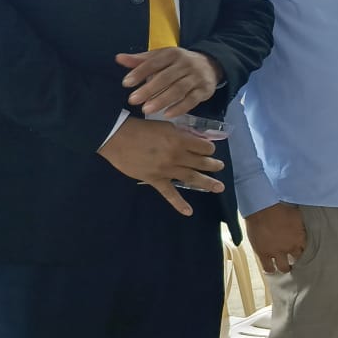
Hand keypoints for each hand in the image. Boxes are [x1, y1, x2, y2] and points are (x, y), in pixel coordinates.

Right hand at [97, 116, 224, 214]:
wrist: (116, 137)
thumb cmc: (141, 128)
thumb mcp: (166, 126)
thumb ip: (182, 134)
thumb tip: (196, 139)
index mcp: (180, 140)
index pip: (204, 147)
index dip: (209, 148)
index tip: (208, 149)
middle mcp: (177, 156)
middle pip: (201, 162)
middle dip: (213, 164)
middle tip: (220, 166)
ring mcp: (167, 170)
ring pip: (192, 178)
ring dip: (208, 182)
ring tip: (219, 187)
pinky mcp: (155, 180)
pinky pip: (169, 194)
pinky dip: (179, 204)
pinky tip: (189, 212)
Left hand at [116, 48, 220, 117]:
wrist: (210, 65)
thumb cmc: (178, 63)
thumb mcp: (161, 57)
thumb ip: (140, 60)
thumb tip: (119, 58)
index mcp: (172, 54)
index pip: (154, 63)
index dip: (140, 72)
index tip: (126, 83)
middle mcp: (186, 64)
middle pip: (166, 77)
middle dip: (149, 89)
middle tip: (133, 100)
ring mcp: (197, 77)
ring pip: (178, 89)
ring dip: (162, 100)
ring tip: (146, 109)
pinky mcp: (204, 90)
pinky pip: (192, 100)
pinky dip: (179, 107)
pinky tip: (167, 114)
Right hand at [244, 202, 305, 274]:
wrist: (262, 208)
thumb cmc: (280, 207)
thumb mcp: (297, 216)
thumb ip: (301, 226)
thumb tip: (304, 228)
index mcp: (300, 238)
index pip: (307, 251)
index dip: (305, 252)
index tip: (303, 253)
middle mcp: (290, 247)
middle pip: (297, 260)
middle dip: (297, 262)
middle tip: (295, 261)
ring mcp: (276, 252)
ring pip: (283, 268)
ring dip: (284, 268)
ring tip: (283, 267)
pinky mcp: (263, 253)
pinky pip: (268, 267)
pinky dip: (270, 269)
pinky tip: (271, 268)